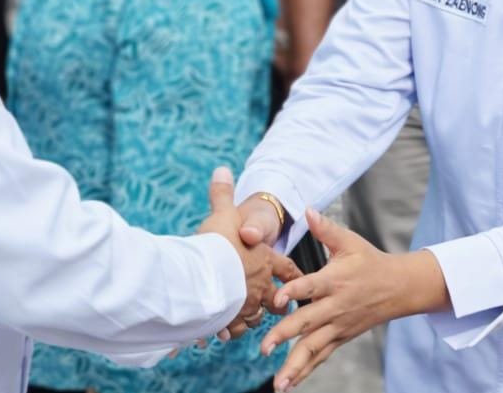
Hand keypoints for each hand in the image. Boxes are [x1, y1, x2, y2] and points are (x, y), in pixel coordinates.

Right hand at [198, 168, 302, 341]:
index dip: (292, 273)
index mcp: (264, 260)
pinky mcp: (230, 321)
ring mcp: (247, 306)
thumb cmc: (218, 243)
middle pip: (278, 299)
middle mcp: (261, 286)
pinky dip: (230, 330)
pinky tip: (223, 331)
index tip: (298, 278)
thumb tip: (222, 170)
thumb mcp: (222, 213)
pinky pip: (235, 329)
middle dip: (277, 303)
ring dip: (253, 318)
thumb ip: (222, 194)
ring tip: (245, 319)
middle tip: (276, 305)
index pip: (286, 268)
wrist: (205, 275)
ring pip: (257, 318)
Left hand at [260, 208, 450, 391]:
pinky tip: (289, 384)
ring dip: (295, 365)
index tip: (275, 300)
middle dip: (284, 336)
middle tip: (264, 348)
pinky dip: (306, 370)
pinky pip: (322, 356)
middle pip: (308, 322)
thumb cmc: (370, 261)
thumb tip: (308, 209)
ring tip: (278, 384)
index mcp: (335, 280)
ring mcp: (339, 325)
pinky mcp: (341, 337)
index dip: (293, 292)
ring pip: (314, 347)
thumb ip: (326, 229)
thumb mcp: (350, 241)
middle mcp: (335, 306)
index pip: (311, 287)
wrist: (399, 287)